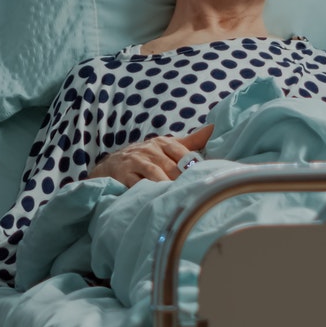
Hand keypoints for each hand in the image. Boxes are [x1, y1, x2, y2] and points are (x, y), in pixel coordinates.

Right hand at [95, 125, 211, 186]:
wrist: (112, 165)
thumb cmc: (146, 157)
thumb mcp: (166, 146)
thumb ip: (190, 141)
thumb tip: (214, 128)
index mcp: (162, 143)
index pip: (182, 151)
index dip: (193, 164)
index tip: (205, 176)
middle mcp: (149, 150)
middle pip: (171, 166)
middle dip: (183, 179)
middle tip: (196, 191)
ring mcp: (135, 162)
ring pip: (155, 174)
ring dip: (167, 185)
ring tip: (179, 196)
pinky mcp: (124, 175)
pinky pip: (138, 184)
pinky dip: (148, 191)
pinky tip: (158, 198)